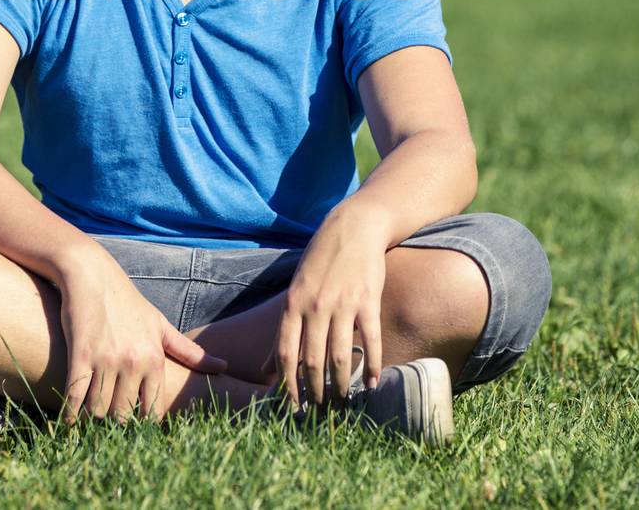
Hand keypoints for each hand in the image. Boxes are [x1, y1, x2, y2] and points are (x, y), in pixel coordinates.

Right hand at [57, 255, 227, 422]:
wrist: (92, 275)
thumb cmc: (128, 301)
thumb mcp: (161, 325)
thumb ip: (189, 351)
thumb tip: (224, 367)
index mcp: (154, 358)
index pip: (151, 410)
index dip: (140, 421)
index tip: (132, 419)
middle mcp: (133, 361)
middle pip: (122, 414)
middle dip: (114, 420)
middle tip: (107, 419)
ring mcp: (106, 359)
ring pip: (98, 409)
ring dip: (91, 416)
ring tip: (89, 416)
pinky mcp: (80, 355)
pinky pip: (75, 396)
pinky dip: (70, 412)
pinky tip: (69, 418)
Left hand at [272, 207, 389, 408]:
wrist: (354, 227)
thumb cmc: (320, 260)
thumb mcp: (295, 289)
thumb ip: (284, 327)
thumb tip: (265, 366)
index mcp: (293, 303)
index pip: (285, 353)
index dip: (288, 384)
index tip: (292, 406)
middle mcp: (315, 306)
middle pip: (312, 360)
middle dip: (315, 391)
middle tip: (320, 410)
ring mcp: (343, 304)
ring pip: (340, 356)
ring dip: (342, 385)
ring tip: (344, 402)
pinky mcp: (368, 301)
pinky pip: (371, 341)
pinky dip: (373, 366)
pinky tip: (372, 383)